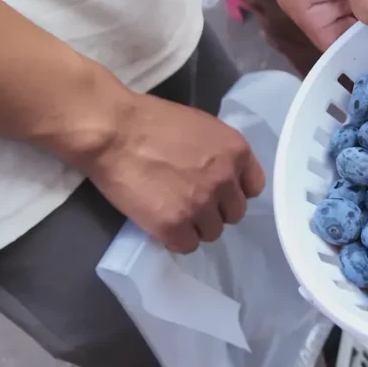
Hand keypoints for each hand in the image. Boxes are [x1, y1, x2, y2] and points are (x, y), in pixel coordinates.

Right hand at [78, 92, 265, 253]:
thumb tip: (222, 174)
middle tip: (189, 202)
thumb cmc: (152, 120)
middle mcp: (225, 180)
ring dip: (195, 226)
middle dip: (215, 210)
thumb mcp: (202, 127)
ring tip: (172, 213)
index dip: (234, 191)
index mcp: (236, 152)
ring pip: (212, 233)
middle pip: (234, 213)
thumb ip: (219, 154)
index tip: (218, 192)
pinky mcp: (174, 224)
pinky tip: (161, 225)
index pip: (253, 187)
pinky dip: (174, 239)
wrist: (114, 132)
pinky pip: (186, 246)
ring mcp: (201, 204)